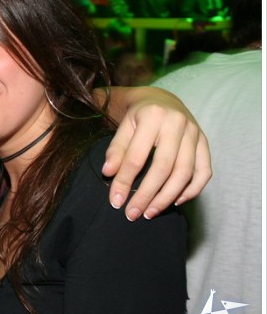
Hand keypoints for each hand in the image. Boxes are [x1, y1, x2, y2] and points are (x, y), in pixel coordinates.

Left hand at [103, 87, 211, 219]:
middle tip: (133, 214)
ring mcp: (195, 133)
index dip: (125, 181)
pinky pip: (204, 172)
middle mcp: (178, 124)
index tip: (115, 201)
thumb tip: (108, 172)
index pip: (136, 157)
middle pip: (163, 168)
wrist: (162, 99)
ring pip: (185, 173)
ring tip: (150, 212)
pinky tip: (175, 201)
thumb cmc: (138, 116)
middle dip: (147, 195)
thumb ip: (115, 149)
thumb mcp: (122, 126)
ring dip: (167, 197)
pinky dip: (191, 190)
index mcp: (152, 117)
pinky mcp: (205, 142)